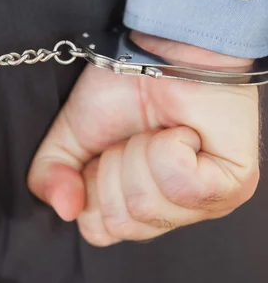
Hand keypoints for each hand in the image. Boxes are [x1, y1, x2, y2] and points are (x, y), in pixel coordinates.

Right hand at [28, 31, 259, 245]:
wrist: (157, 50)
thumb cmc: (120, 90)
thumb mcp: (68, 138)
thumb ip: (49, 178)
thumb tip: (65, 210)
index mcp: (133, 205)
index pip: (99, 231)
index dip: (91, 191)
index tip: (103, 154)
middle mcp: (169, 212)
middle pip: (123, 223)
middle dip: (114, 169)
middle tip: (130, 138)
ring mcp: (204, 203)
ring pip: (149, 206)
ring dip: (140, 154)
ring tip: (156, 131)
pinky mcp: (233, 184)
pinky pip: (181, 185)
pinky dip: (168, 148)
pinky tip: (180, 130)